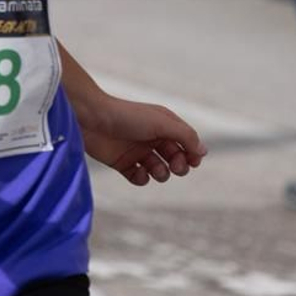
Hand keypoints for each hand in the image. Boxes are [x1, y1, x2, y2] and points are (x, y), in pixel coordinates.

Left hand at [80, 95, 205, 186]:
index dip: (192, 153)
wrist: (91, 119)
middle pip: (175, 158)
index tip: (193, 160)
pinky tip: (139, 172)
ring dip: (162, 173)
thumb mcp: (162, 122)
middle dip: (180, 165)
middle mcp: (152, 138)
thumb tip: (204, 151)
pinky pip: (139, 178)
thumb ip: (185, 136)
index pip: (186, 142)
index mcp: (163, 124)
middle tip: (176, 166)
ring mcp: (137, 151)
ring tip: (156, 169)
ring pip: (159, 170)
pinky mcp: (122, 163)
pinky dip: (142, 179)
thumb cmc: (127, 116)